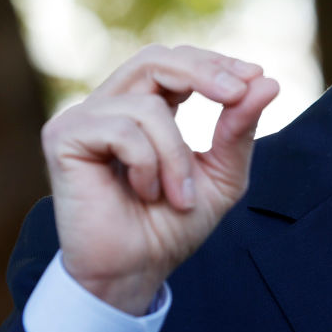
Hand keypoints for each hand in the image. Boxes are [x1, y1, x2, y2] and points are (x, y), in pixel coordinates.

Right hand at [40, 45, 278, 314]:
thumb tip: (268, 82)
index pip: (178, 63)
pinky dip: (147, 164)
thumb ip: (239, 129)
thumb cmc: (172, 225)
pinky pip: (123, 130)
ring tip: (179, 195)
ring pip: (148, 104)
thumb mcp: (222, 175)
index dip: (215, 63)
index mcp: (146, 106)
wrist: (135, 272)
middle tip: (236, 94)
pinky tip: (144, 193)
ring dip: (176, 153)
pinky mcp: (63, 137)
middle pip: (156, 59)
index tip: (255, 76)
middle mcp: (111, 105)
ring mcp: (84, 118)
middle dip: (203, 72)